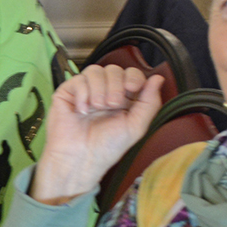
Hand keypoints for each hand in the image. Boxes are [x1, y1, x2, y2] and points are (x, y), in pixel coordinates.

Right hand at [30, 66, 162, 203]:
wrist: (80, 158)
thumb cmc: (107, 147)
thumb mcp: (136, 126)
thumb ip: (150, 102)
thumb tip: (158, 77)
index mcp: (124, 98)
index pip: (131, 73)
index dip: (133, 77)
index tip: (132, 89)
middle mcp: (105, 92)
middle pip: (113, 69)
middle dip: (115, 85)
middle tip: (112, 105)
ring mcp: (86, 91)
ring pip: (95, 70)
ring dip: (99, 89)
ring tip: (97, 108)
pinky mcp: (67, 93)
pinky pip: (78, 80)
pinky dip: (83, 94)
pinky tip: (82, 110)